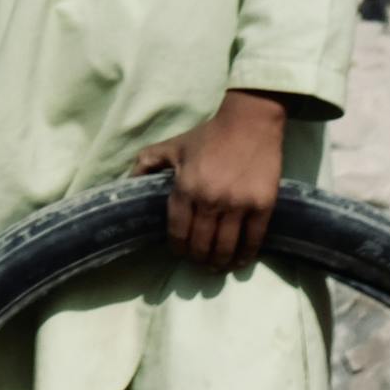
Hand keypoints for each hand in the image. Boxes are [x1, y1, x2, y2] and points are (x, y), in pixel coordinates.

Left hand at [133, 90, 290, 270]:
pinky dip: (245, 255)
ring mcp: (238, 205)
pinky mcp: (263, 206)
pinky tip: (239, 261)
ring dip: (219, 262)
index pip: (177, 231)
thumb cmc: (208, 136)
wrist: (250, 123)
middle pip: (201, 244)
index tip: (180, 253)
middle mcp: (210, 200)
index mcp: (185, 187)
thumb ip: (146, 164)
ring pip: (226, 247)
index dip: (178, 248)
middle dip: (198, 259)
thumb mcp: (172, 146)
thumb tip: (126, 184)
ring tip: (217, 266)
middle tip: (199, 262)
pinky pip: (253, 240)